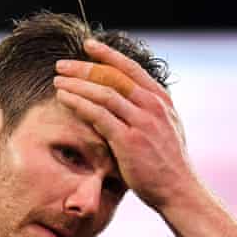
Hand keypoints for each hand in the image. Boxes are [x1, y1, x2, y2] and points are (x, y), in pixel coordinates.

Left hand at [53, 38, 198, 209]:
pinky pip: (98, 115)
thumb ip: (150, 112)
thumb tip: (132, 101)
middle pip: (113, 77)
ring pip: (103, 93)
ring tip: (57, 81)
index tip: (88, 46)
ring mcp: (142, 122)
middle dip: (84, 67)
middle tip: (62, 65)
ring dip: (77, 84)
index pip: (131, 69)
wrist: (178, 190)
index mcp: (161, 100)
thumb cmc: (169, 165)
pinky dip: (78, 103)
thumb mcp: (167, 129)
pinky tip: (64, 99)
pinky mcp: (128, 140)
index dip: (108, 54)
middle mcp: (152, 106)